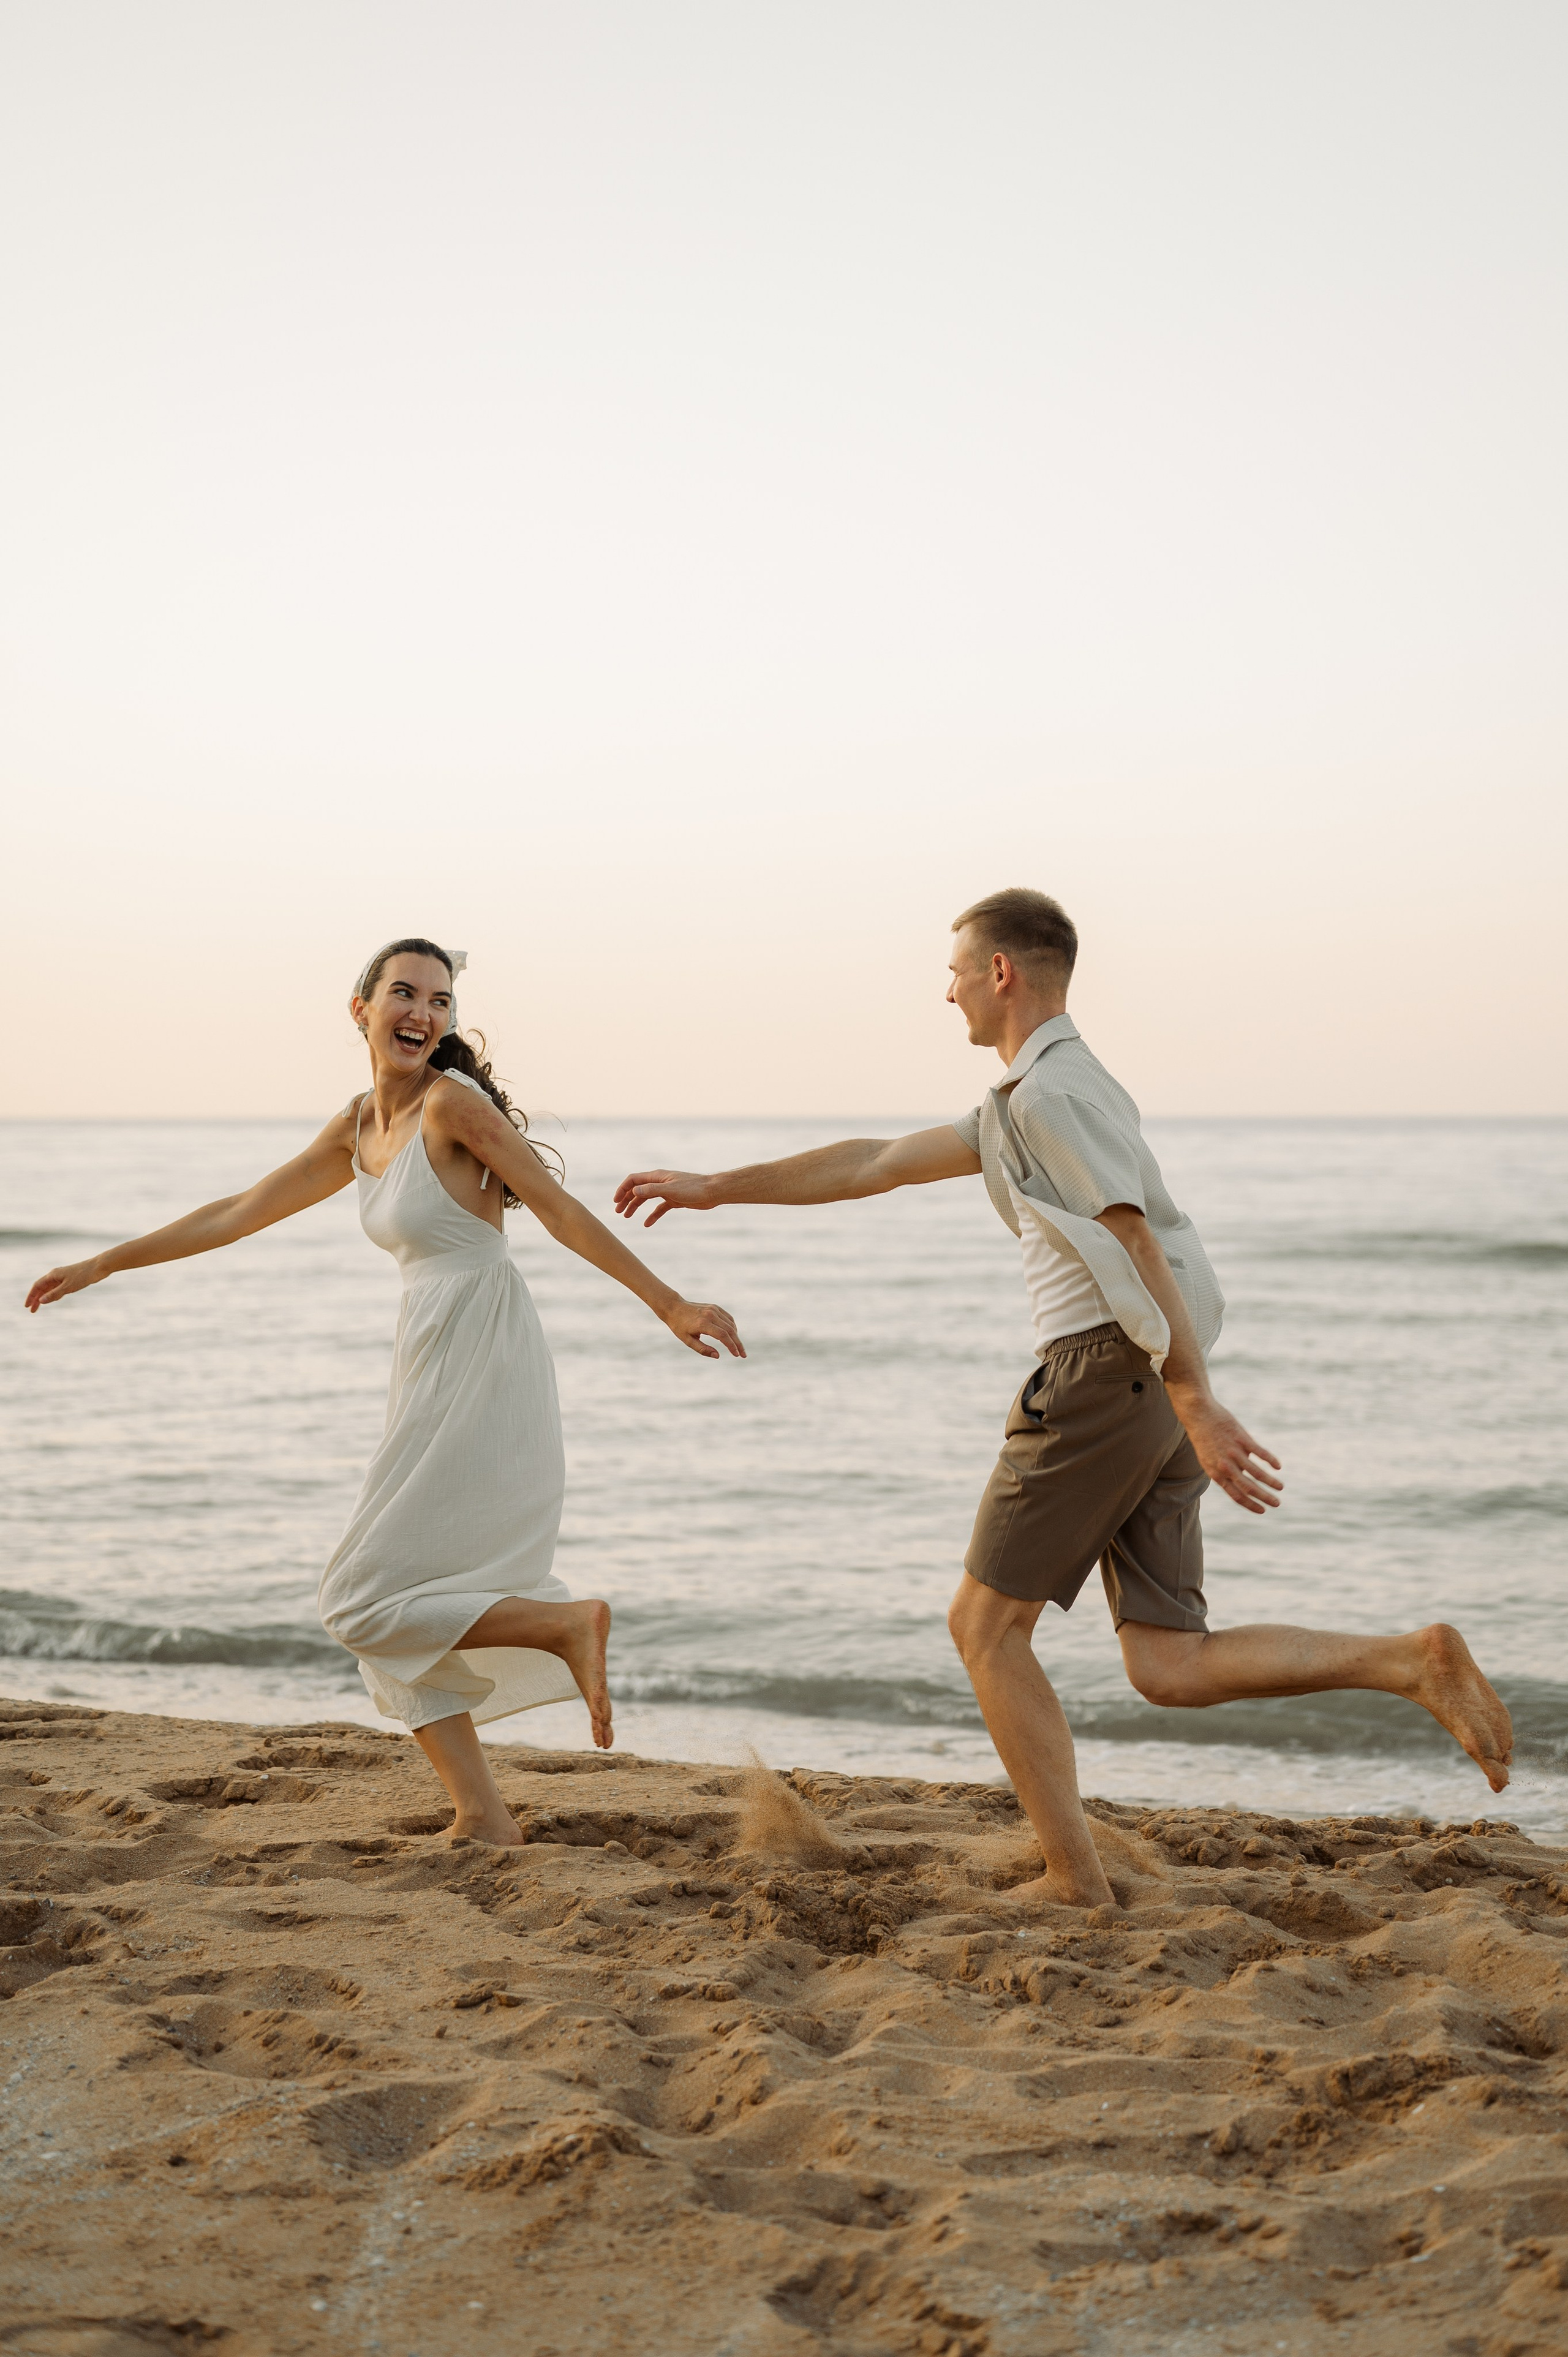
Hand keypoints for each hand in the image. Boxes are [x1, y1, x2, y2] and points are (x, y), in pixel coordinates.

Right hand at [25, 1258, 103, 1313]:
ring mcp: (63, 1277)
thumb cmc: (83, 1275)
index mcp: (53, 1275)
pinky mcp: (70, 1279)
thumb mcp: (68, 1287)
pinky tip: (54, 1299)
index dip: (31, 1296)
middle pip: (42, 1288)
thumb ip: (54, 1294)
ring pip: (50, 1288)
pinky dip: (53, 1294)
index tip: (27, 1306)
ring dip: (44, 1297)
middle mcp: (56, 1275)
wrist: (99, 1267)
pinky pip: (57, 1288)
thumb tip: (41, 1301)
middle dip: (36, 1299)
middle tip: (32, 1310)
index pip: (37, 1286)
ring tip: (39, 1307)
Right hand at [614, 1170, 714, 1226]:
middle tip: (618, 1212)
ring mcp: (667, 1191)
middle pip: (638, 1189)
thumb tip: (634, 1191)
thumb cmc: (693, 1188)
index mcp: (657, 1176)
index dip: (623, 1189)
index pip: (634, 1180)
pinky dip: (652, 1215)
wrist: (712, 1192)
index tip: (616, 1201)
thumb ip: (651, 1189)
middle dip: (626, 1199)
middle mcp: (660, 1183)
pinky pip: (659, 1208)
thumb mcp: (670, 1189)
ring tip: (627, 1216)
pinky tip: (647, 1224)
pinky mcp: (674, 1200)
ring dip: (635, 1206)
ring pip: (646, 1198)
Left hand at [663, 1298, 745, 1359]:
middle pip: (730, 1330)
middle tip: (743, 1354)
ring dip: (736, 1336)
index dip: (731, 1346)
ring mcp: (713, 1309)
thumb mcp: (687, 1340)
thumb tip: (717, 1356)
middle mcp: (710, 1315)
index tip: (737, 1355)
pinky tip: (733, 1335)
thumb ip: (702, 1349)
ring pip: (731, 1324)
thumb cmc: (679, 1326)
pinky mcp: (714, 1307)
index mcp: (703, 1324)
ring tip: (738, 1347)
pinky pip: (728, 1318)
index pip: (723, 1336)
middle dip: (738, 1343)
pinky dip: (733, 1327)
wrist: (674, 1307)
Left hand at [1171, 1392, 1282, 1514]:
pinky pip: (1259, 1452)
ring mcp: (1233, 1452)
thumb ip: (1225, 1469)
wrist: (1197, 1414)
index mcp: (1215, 1473)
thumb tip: (1244, 1473)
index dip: (1250, 1504)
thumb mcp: (1208, 1458)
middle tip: (1277, 1504)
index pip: (1235, 1495)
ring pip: (1256, 1472)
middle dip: (1264, 1498)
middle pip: (1248, 1487)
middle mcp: (1224, 1465)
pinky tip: (1278, 1467)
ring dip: (1270, 1482)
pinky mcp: (1240, 1438)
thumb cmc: (1203, 1437)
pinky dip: (1270, 1460)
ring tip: (1281, 1487)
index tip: (1262, 1510)